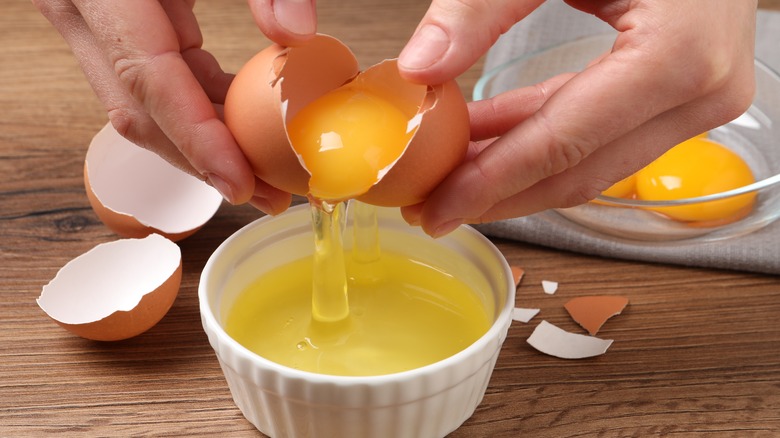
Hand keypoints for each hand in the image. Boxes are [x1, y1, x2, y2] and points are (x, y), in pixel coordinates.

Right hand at [33, 0, 292, 214]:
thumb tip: (300, 34)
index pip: (150, 83)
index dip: (198, 141)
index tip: (242, 183)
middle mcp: (82, 11)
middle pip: (142, 114)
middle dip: (204, 163)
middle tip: (268, 195)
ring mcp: (90, 23)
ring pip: (143, 110)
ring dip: (203, 149)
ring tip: (264, 179)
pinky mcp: (112, 28)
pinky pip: (153, 85)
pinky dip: (197, 113)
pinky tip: (242, 134)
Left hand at [398, 0, 757, 236]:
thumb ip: (481, 8)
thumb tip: (421, 67)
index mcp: (678, 55)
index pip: (563, 144)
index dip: (493, 183)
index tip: (439, 207)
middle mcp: (702, 92)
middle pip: (579, 172)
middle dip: (499, 194)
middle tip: (434, 208)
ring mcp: (699, 98)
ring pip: (591, 162)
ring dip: (516, 170)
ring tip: (451, 175)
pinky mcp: (683, 93)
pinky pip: (602, 133)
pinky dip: (542, 137)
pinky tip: (488, 139)